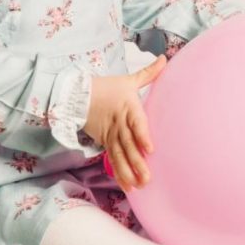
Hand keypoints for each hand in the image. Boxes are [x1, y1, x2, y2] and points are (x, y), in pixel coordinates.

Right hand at [82, 54, 165, 192]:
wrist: (79, 96)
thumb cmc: (108, 88)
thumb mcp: (128, 80)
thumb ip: (149, 73)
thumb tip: (165, 58)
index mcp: (128, 108)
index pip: (136, 123)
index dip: (142, 136)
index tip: (150, 148)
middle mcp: (119, 124)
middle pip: (129, 145)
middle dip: (138, 162)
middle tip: (148, 177)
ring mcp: (111, 135)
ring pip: (120, 156)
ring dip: (129, 172)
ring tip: (138, 186)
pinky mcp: (105, 142)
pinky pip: (112, 159)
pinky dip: (119, 172)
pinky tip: (127, 185)